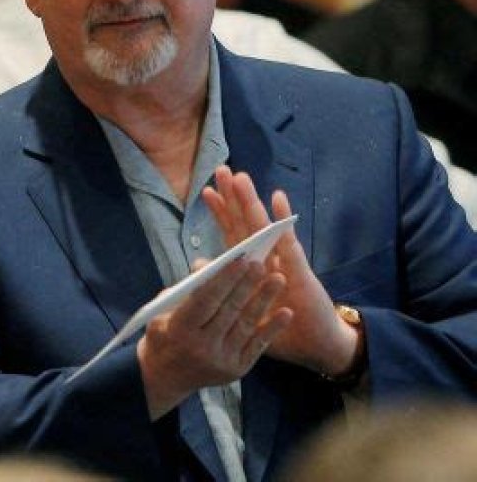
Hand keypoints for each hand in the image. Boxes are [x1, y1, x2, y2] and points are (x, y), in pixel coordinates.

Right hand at [138, 245, 291, 419]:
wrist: (165, 377)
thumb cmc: (164, 334)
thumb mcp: (163, 308)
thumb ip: (187, 288)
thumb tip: (209, 265)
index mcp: (180, 329)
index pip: (206, 300)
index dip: (223, 280)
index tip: (239, 260)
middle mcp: (201, 347)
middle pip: (228, 310)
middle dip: (246, 285)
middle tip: (261, 264)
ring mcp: (221, 360)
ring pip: (246, 325)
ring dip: (263, 301)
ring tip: (277, 280)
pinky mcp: (236, 370)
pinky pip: (257, 345)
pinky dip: (272, 328)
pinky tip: (286, 313)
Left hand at [202, 166, 358, 377]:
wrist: (317, 346)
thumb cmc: (280, 326)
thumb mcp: (245, 307)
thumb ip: (224, 284)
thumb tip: (197, 264)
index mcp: (253, 266)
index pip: (233, 233)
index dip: (221, 212)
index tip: (206, 191)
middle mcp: (268, 257)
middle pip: (246, 221)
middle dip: (234, 196)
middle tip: (221, 170)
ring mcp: (284, 261)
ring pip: (264, 226)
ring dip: (252, 201)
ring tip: (240, 178)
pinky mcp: (300, 271)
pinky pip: (289, 243)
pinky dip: (283, 220)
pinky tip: (278, 198)